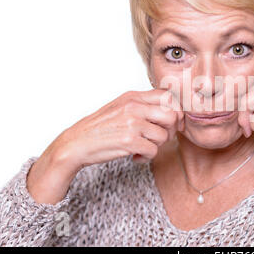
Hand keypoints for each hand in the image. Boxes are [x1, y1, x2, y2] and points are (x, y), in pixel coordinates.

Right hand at [27, 89, 183, 203]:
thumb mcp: (121, 107)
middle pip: (172, 115)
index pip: (168, 96)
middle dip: (170, 130)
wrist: (76, 144)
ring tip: (142, 148)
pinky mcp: (129, 141)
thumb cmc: (101, 128)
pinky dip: (146, 157)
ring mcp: (132, 123)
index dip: (176, 111)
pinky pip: (153, 150)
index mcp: (133, 97)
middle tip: (158, 139)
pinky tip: (135, 156)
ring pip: (164, 135)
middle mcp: (134, 107)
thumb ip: (143, 105)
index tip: (173, 123)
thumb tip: (172, 111)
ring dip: (156, 146)